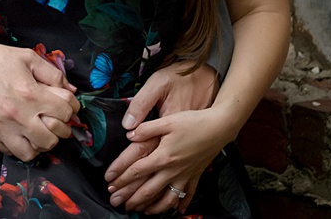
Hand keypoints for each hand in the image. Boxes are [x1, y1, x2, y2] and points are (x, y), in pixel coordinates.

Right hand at [0, 41, 77, 161]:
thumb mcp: (27, 57)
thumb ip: (52, 74)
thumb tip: (70, 90)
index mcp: (30, 94)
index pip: (65, 111)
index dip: (72, 107)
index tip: (68, 104)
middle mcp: (18, 115)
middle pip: (54, 137)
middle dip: (61, 127)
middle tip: (55, 118)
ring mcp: (3, 129)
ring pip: (34, 152)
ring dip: (41, 142)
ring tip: (39, 129)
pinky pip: (13, 152)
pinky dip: (22, 146)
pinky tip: (22, 133)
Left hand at [103, 62, 219, 207]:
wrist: (219, 127)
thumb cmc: (194, 122)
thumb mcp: (168, 120)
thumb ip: (147, 128)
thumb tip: (129, 133)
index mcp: (164, 156)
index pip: (138, 171)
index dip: (122, 177)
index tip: (111, 183)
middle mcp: (173, 170)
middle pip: (149, 190)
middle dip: (132, 198)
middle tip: (119, 203)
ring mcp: (185, 175)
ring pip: (167, 198)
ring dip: (153, 207)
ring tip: (142, 211)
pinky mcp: (195, 175)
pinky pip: (187, 194)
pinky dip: (181, 204)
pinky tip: (177, 211)